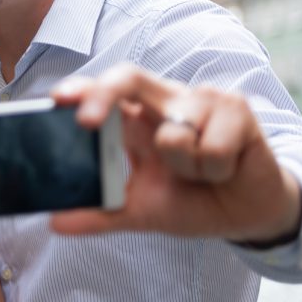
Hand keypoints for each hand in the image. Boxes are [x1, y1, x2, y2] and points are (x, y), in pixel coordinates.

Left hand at [51, 64, 301, 244]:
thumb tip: (54, 223)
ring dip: (186, 168)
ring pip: (174, 133)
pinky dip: (216, 169)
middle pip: (128, 78)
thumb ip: (100, 215)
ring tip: (201, 174)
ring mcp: (201, 100)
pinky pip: (212, 146)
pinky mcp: (237, 108)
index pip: (104, 91)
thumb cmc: (192, 201)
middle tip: (87, 123)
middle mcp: (164, 101)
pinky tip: (226, 168)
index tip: (57, 99)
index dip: (81, 89)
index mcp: (137, 118)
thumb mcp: (141, 213)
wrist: (246, 215)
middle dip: (103, 95)